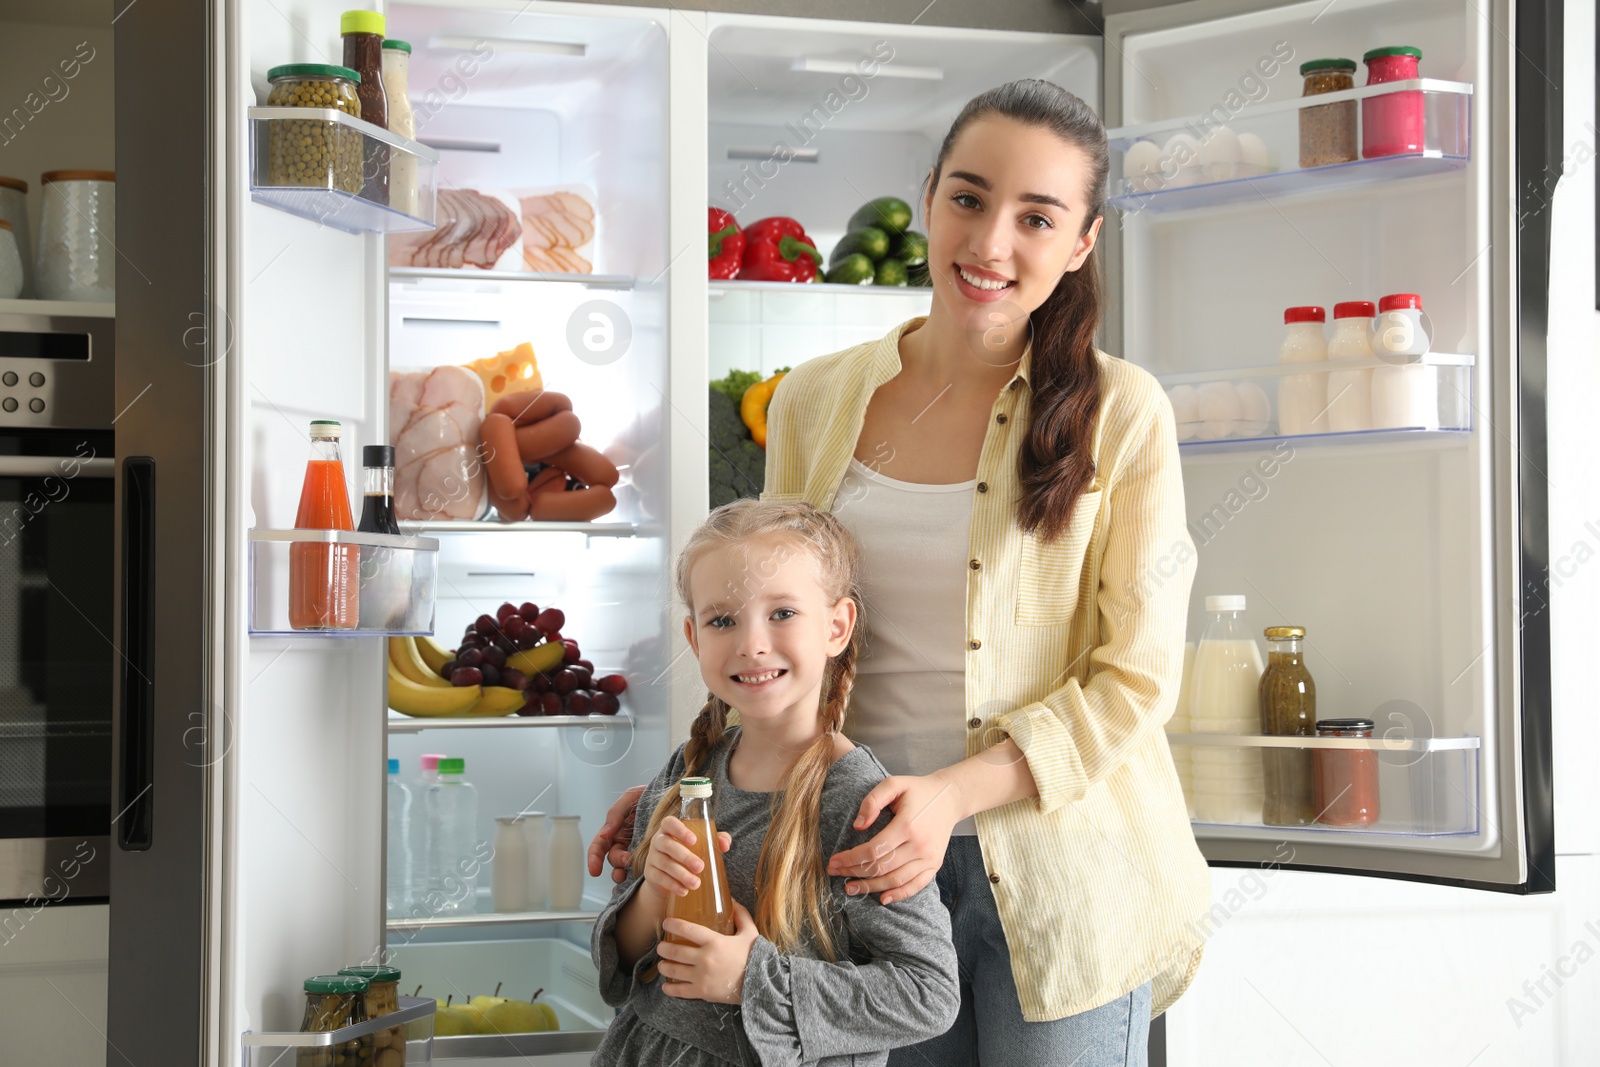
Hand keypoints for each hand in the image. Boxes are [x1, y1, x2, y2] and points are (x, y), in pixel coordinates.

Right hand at [588, 784, 645, 882]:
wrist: (672, 794)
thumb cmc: (649, 793)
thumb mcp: (630, 798)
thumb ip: (615, 813)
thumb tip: (605, 834)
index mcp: (615, 830)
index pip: (599, 847)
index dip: (594, 859)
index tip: (595, 871)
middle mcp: (623, 842)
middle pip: (613, 858)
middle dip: (617, 862)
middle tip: (627, 859)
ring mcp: (636, 849)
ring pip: (625, 867)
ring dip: (624, 872)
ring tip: (631, 872)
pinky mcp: (650, 854)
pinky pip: (642, 869)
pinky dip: (637, 878)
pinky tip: (639, 883)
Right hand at [640, 816, 731, 901]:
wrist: (668, 875)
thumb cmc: (689, 853)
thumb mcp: (702, 844)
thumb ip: (715, 839)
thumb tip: (725, 843)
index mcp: (669, 829)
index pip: (669, 823)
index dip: (679, 830)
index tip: (694, 840)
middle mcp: (658, 841)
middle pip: (668, 845)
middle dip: (685, 856)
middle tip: (700, 867)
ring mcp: (652, 857)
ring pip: (664, 863)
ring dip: (681, 874)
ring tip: (696, 883)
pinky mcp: (650, 873)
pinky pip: (659, 878)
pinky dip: (672, 885)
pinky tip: (684, 891)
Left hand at [658, 901, 758, 1004]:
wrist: (761, 984)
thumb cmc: (754, 957)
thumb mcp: (750, 933)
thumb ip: (741, 915)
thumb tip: (731, 899)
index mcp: (715, 942)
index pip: (687, 930)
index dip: (673, 925)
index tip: (666, 923)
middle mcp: (705, 959)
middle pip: (675, 951)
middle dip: (663, 948)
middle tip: (661, 946)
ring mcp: (702, 977)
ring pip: (674, 971)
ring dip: (664, 966)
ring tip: (662, 964)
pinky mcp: (702, 992)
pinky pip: (680, 991)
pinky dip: (670, 988)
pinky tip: (666, 986)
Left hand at [826, 772, 963, 903]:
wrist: (950, 797)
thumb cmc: (918, 790)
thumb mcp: (893, 784)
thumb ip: (872, 801)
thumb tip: (858, 826)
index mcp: (907, 825)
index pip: (873, 850)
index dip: (850, 859)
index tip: (833, 860)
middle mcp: (920, 845)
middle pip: (881, 867)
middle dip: (854, 873)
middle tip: (834, 873)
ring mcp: (929, 858)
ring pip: (895, 880)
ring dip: (871, 887)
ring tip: (851, 888)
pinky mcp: (934, 864)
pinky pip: (915, 885)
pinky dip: (898, 894)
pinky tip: (882, 898)